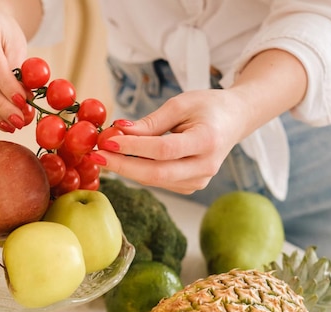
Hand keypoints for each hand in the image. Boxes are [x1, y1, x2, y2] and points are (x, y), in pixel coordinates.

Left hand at [89, 48, 306, 193]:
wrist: (234, 120)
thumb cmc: (208, 107)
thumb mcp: (180, 104)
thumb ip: (151, 122)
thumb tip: (119, 132)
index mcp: (207, 141)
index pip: (163, 150)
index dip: (133, 147)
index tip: (108, 140)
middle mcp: (206, 166)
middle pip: (156, 173)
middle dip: (122, 166)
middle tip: (96, 156)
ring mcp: (199, 181)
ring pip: (154, 180)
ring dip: (126, 169)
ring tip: (104, 154)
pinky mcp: (190, 187)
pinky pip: (159, 182)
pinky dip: (138, 171)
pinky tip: (123, 160)